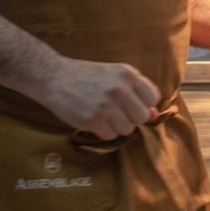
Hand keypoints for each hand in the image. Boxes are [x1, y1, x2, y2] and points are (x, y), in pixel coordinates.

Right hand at [40, 58, 160, 140]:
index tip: (133, 102)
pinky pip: (111, 136)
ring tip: (105, 114)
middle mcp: (119, 89)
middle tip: (118, 111)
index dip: (144, 103)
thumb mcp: (115, 75)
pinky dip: (105, 132)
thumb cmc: (89, 76)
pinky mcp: (91, 120)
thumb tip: (155, 115)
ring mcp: (105, 106)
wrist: (55, 77)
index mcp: (128, 74)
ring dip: (118, 126)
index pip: (153, 98)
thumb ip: (137, 91)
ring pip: (127, 129)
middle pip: (142, 117)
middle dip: (132, 117)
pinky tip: (95, 120)